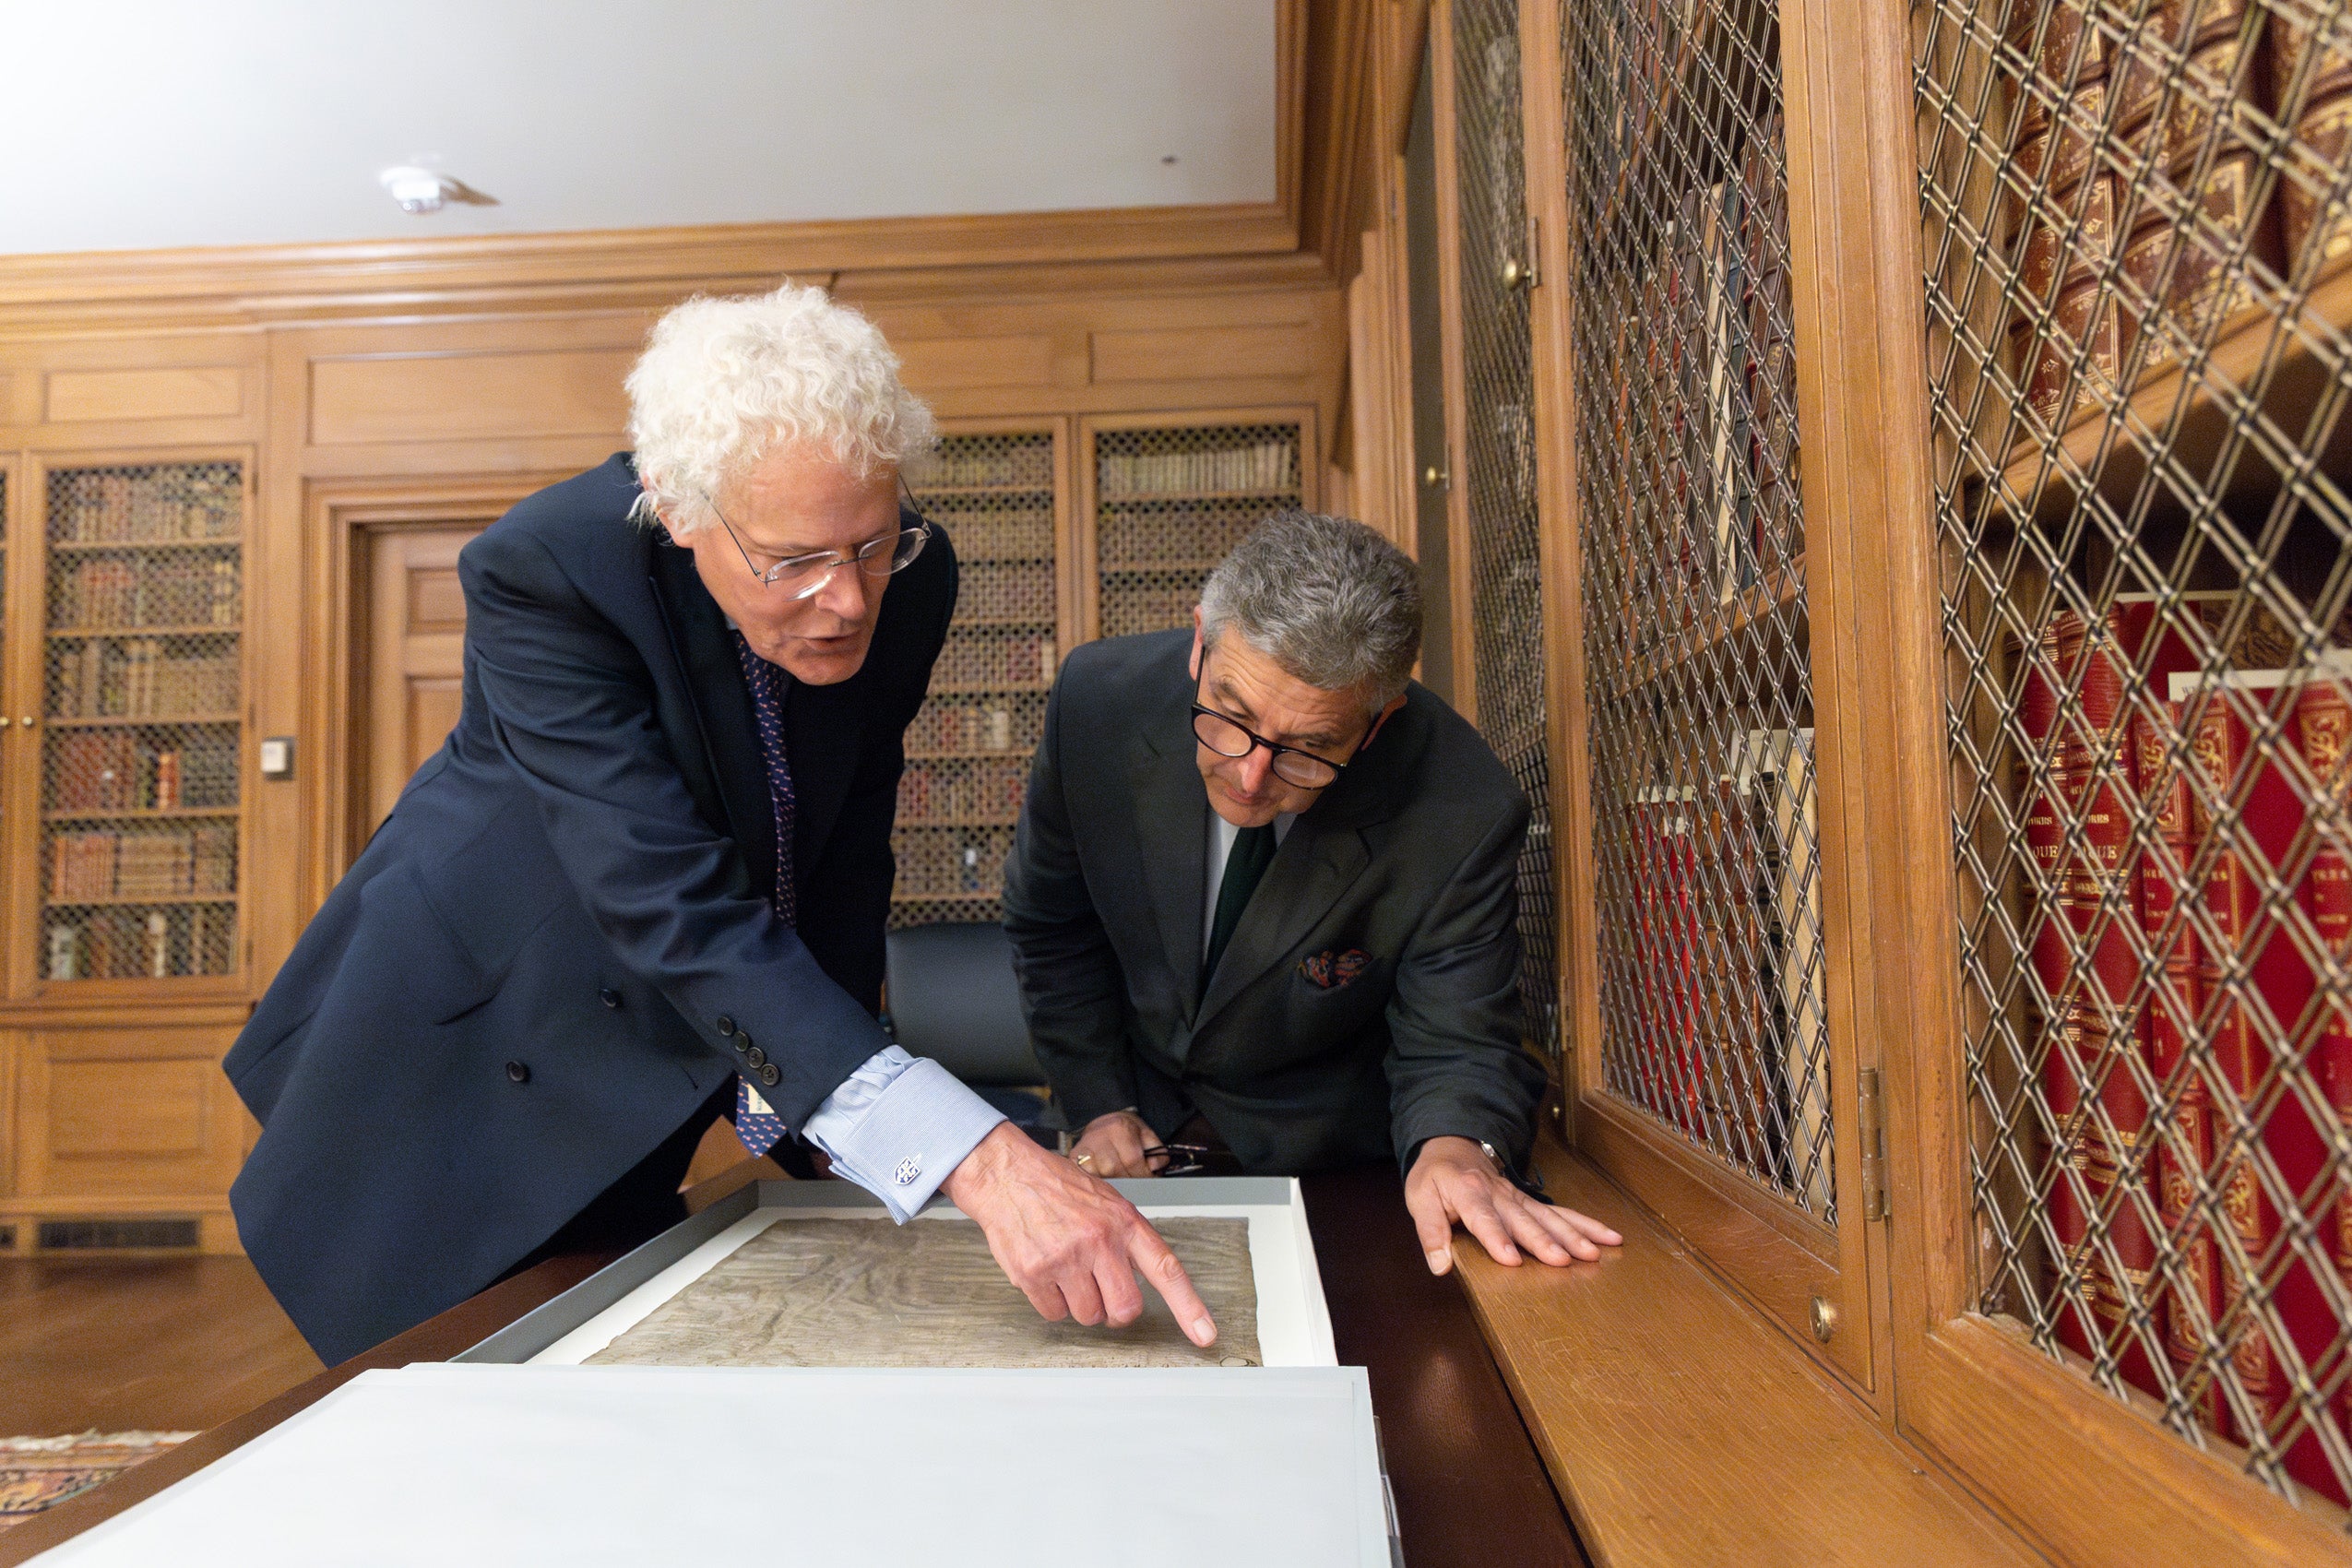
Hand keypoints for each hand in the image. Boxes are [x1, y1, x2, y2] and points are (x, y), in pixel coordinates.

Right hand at [942, 1122, 1216, 1345]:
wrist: (1007, 1174)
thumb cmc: (1057, 1187)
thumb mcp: (1106, 1202)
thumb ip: (1126, 1239)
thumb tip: (1138, 1279)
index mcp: (1124, 1221)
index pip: (1166, 1269)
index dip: (1189, 1306)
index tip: (1205, 1335)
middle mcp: (1099, 1241)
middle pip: (1125, 1309)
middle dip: (1115, 1311)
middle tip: (1102, 1293)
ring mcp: (1066, 1259)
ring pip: (1088, 1315)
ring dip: (1079, 1303)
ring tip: (1065, 1269)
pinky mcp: (1034, 1274)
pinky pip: (1054, 1313)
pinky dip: (1051, 1302)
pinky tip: (1044, 1272)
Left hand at [1405, 1136, 1622, 1274]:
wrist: (1453, 1145)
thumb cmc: (1435, 1176)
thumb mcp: (1419, 1199)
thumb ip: (1430, 1232)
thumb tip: (1440, 1266)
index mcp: (1468, 1192)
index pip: (1484, 1218)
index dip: (1497, 1239)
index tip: (1512, 1261)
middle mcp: (1499, 1194)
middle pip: (1523, 1219)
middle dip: (1544, 1240)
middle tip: (1563, 1261)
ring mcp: (1519, 1197)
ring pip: (1549, 1216)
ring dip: (1573, 1234)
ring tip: (1594, 1253)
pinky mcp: (1531, 1201)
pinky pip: (1561, 1212)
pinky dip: (1586, 1224)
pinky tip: (1609, 1237)